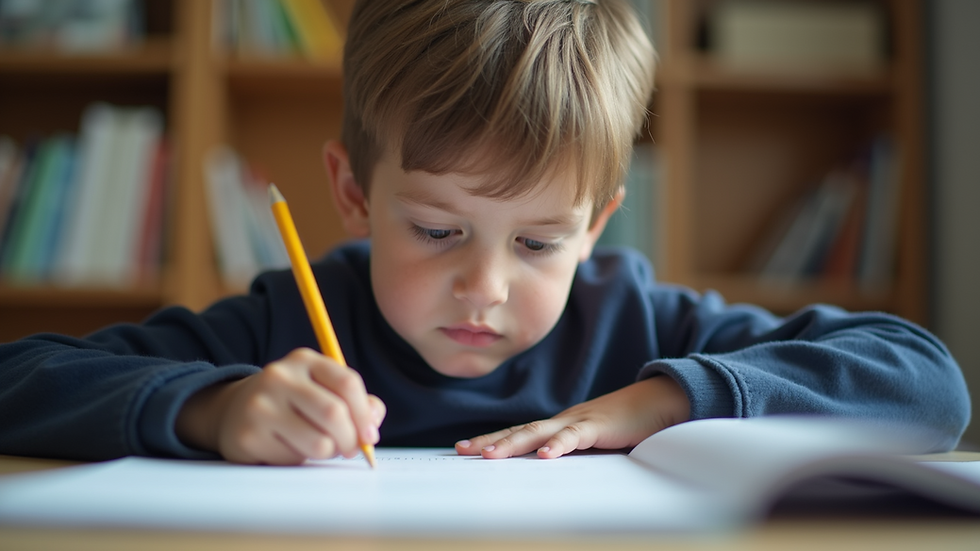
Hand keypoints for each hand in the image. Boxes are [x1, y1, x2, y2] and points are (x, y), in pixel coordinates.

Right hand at [176, 348, 385, 464]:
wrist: (233, 412)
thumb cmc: (292, 404)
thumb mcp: (323, 390)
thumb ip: (357, 403)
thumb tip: (371, 429)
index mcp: (304, 360)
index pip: (347, 383)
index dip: (365, 414)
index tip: (369, 435)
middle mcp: (280, 376)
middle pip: (334, 414)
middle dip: (351, 439)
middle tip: (350, 449)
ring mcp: (261, 404)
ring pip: (319, 442)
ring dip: (328, 453)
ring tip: (320, 447)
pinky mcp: (249, 435)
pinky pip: (294, 458)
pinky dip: (301, 460)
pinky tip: (290, 448)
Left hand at [455, 376, 689, 458]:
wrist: (660, 401)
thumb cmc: (628, 424)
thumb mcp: (594, 443)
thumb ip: (573, 454)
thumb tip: (549, 471)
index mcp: (560, 425)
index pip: (519, 433)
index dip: (492, 439)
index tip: (463, 448)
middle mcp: (563, 420)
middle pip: (519, 430)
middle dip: (489, 440)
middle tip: (461, 450)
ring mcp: (579, 421)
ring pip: (538, 432)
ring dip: (512, 443)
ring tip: (489, 454)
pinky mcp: (599, 427)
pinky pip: (575, 437)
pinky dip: (559, 445)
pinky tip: (545, 456)